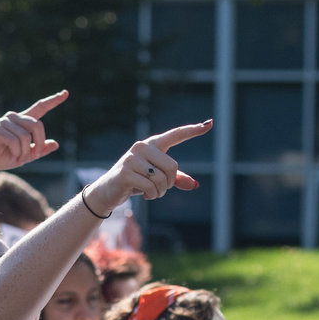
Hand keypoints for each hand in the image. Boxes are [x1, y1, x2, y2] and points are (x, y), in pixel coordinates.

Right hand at [0, 90, 65, 181]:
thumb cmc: (4, 158)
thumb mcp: (26, 155)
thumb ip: (39, 150)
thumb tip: (56, 143)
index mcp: (22, 121)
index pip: (40, 107)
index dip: (53, 101)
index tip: (66, 93)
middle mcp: (13, 117)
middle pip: (37, 125)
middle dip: (39, 143)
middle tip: (35, 156)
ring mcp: (4, 121)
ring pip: (26, 136)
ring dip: (25, 152)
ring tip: (18, 157)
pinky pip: (15, 141)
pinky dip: (16, 152)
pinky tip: (11, 156)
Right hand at [84, 120, 210, 210]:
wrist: (108, 191)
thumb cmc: (135, 182)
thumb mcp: (157, 179)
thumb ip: (176, 180)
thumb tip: (195, 185)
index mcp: (152, 145)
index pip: (175, 135)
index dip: (193, 131)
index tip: (210, 124)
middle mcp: (142, 147)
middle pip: (172, 166)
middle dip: (170, 183)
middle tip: (159, 189)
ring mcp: (132, 158)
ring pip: (161, 179)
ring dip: (160, 192)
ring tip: (150, 192)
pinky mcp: (125, 172)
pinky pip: (150, 187)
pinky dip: (152, 195)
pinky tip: (144, 195)